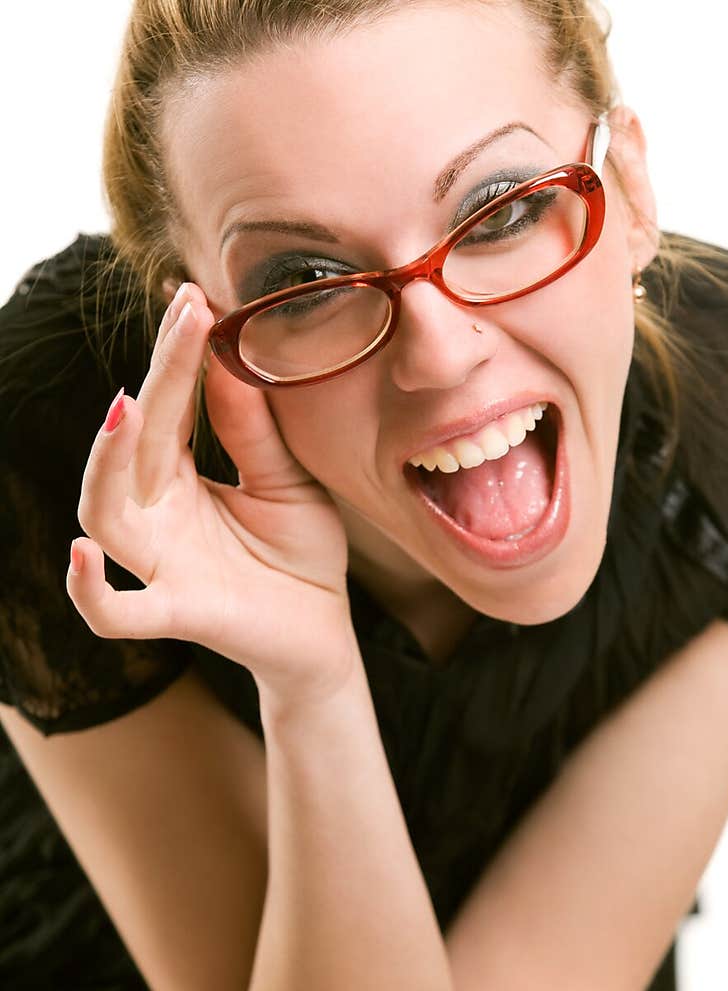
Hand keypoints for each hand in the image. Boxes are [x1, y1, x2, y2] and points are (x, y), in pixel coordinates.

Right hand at [68, 283, 355, 699]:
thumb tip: (228, 356)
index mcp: (178, 479)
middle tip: (186, 321)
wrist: (323, 631)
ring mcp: (161, 566)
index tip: (193, 296)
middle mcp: (157, 516)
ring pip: (105, 517)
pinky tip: (79, 554)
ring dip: (106, 465)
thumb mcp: (286, 481)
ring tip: (125, 410)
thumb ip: (254, 431)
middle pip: (133, 448)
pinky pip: (118, 614)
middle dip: (155, 383)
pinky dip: (90, 591)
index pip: (167, 409)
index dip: (175, 355)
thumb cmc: (298, 555)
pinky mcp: (178, 613)